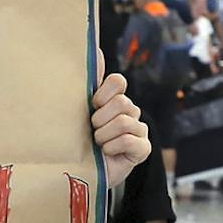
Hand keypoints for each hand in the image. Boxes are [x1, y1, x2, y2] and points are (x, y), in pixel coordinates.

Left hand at [90, 50, 151, 183]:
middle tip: (92, 131)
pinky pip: (130, 140)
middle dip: (100, 119)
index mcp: (115, 100)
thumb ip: (89, 83)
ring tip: (97, 144)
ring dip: (104, 136)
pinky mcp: (143, 149)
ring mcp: (139, 130)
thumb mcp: (80, 111)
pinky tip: (108, 153)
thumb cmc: (79, 141)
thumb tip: (94, 48)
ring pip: (124, 122)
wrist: (81, 174)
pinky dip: (113, 147)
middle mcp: (130, 112)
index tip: (92, 106)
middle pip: (121, 102)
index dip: (104, 93)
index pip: (118, 82)